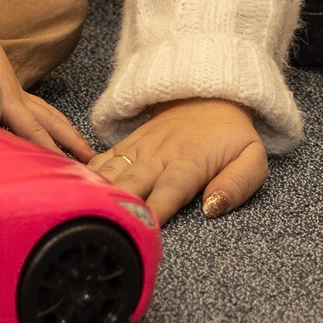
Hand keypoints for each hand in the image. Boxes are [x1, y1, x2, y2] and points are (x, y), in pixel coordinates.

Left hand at [0, 71, 95, 161]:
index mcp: (8, 100)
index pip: (34, 131)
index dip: (51, 150)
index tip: (66, 167)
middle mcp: (20, 97)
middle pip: (52, 121)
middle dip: (73, 140)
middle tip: (92, 157)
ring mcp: (19, 91)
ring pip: (50, 113)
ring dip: (67, 130)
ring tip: (83, 146)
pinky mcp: (14, 89)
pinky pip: (40, 108)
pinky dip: (52, 120)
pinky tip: (55, 128)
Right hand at [89, 97, 267, 223]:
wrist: (209, 92)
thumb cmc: (231, 134)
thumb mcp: (253, 158)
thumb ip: (238, 185)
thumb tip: (212, 208)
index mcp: (190, 161)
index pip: (169, 190)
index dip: (153, 210)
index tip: (139, 229)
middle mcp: (159, 155)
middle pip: (132, 183)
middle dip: (117, 206)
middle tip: (101, 229)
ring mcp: (139, 148)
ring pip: (111, 172)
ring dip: (95, 192)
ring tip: (77, 213)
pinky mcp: (127, 145)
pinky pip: (101, 161)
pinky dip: (85, 176)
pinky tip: (69, 192)